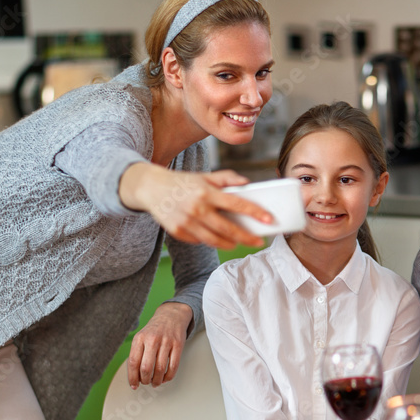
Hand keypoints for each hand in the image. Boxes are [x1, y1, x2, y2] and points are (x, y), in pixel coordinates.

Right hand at [121, 165, 270, 248]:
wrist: (151, 187)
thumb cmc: (183, 182)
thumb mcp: (205, 176)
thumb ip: (227, 178)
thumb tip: (247, 184)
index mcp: (206, 192)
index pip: (237, 204)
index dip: (255, 212)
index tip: (268, 220)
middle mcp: (196, 208)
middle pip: (228, 229)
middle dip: (246, 237)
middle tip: (258, 241)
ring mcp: (186, 222)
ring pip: (214, 240)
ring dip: (230, 244)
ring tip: (239, 242)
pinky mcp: (177, 232)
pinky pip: (199, 241)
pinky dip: (210, 241)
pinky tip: (216, 238)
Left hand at [128, 302, 192, 388]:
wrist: (171, 316)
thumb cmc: (154, 330)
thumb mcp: (141, 337)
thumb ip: (137, 353)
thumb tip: (134, 375)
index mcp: (140, 338)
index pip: (133, 362)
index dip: (133, 377)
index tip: (134, 384)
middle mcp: (152, 340)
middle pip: (146, 367)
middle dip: (145, 380)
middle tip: (146, 382)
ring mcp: (166, 342)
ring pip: (160, 369)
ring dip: (157, 380)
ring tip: (155, 382)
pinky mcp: (178, 345)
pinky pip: (173, 366)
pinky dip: (169, 376)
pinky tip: (165, 378)